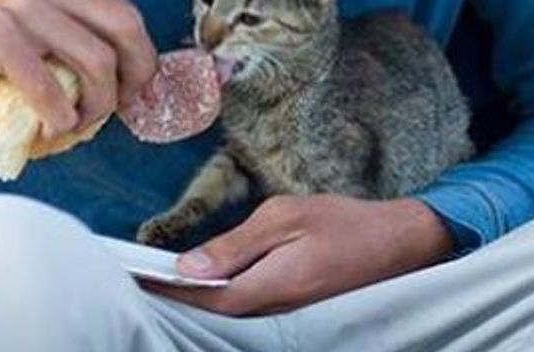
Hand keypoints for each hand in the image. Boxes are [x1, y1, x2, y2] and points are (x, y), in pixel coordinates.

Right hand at [0, 0, 156, 138]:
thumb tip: (132, 79)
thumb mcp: (34, 24)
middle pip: (124, 34)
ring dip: (93, 109)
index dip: (141, 61)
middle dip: (129, 83)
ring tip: (71, 128)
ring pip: (95, 63)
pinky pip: (50, 88)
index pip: (128, 16)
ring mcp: (20, 3)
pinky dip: (56, 120)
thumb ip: (76, 34)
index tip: (132, 97)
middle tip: (109, 116)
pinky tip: (44, 133)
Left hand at [142, 194, 452, 315]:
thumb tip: (188, 265)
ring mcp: (289, 316)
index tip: (133, 277)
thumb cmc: (344, 222)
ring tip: (162, 276)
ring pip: (231, 314)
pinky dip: (224, 296)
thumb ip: (237, 243)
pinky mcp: (296, 311)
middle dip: (177, 296)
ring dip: (199, 297)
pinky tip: (208, 279)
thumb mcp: (286, 216)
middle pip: (214, 313)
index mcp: (272, 287)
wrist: (401, 243)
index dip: (168, 291)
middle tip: (138, 276)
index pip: (205, 300)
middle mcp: (277, 312)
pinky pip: (250, 310)